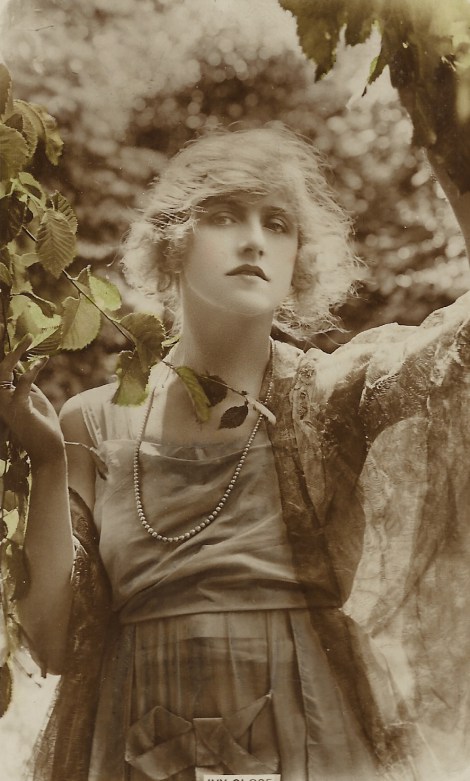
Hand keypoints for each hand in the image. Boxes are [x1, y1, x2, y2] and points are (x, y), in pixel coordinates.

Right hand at [0, 336, 64, 466]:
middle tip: (6, 327)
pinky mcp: (18, 408)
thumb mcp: (33, 399)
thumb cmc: (42, 425)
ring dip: (15, 353)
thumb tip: (22, 367)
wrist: (48, 450)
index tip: (5, 331)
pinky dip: (33, 370)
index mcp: (2, 396)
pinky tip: (43, 361)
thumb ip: (25, 383)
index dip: (1, 352)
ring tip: (28, 339)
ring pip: (3, 372)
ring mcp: (6, 404)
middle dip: (0, 346)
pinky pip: (23, 384)